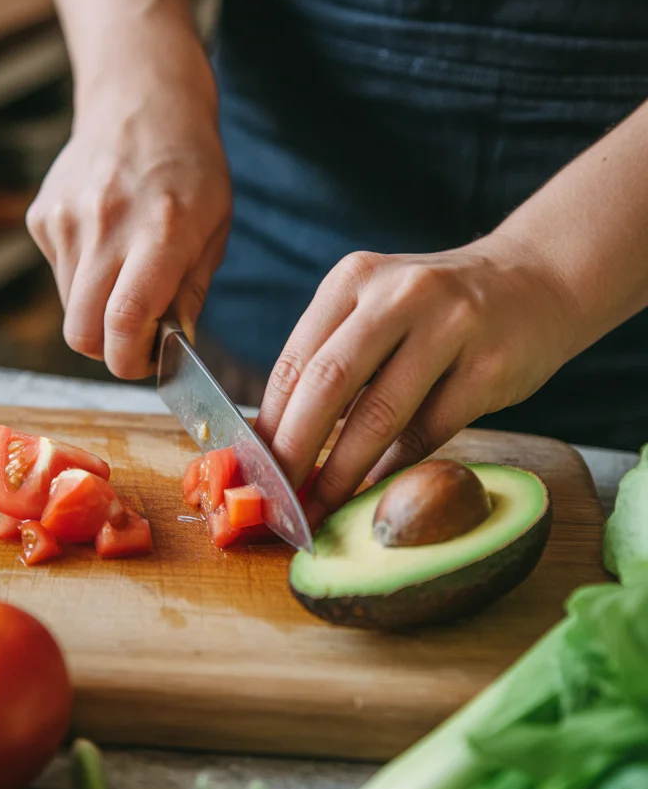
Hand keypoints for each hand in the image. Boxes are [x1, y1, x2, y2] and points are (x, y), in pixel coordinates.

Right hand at [26, 19, 231, 377]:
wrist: (142, 101)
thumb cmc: (190, 168)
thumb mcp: (214, 228)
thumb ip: (190, 292)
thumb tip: (172, 348)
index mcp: (160, 232)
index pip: (123, 321)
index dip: (130, 360)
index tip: (145, 363)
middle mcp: (105, 226)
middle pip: (81, 332)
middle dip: (107, 349)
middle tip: (135, 336)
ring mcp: (66, 220)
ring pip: (69, 307)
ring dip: (96, 311)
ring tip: (126, 274)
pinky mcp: (43, 216)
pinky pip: (58, 274)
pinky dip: (81, 276)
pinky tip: (105, 241)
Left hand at [256, 236, 575, 526]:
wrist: (536, 282)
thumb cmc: (438, 310)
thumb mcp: (378, 308)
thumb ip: (333, 358)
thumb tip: (278, 443)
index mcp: (354, 280)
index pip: (294, 360)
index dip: (268, 424)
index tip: (252, 471)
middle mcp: (398, 294)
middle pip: (327, 383)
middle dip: (293, 451)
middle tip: (276, 499)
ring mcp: (449, 327)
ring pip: (379, 413)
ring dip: (342, 472)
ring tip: (319, 508)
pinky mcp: (489, 366)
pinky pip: (431, 430)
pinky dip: (395, 467)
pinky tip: (374, 490)